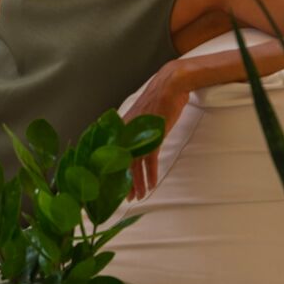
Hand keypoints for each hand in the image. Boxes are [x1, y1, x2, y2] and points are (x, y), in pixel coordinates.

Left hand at [123, 62, 189, 199]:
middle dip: (123, 182)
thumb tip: (137, 139)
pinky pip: (149, 160)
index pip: (113, 152)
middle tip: (126, 198)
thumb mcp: (144, 116)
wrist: (171, 85)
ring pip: (134, 165)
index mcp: (122, 126)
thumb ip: (137, 128)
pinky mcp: (152, 136)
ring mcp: (139, 134)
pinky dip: (150, 174)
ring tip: (139, 196)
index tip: (113, 184)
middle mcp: (127, 131)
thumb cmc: (159, 99)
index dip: (113, 170)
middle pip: (121, 162)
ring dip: (137, 183)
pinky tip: (151, 184)